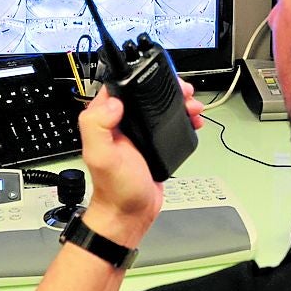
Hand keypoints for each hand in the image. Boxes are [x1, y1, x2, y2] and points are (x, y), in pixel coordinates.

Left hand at [76, 80, 204, 245]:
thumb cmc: (115, 189)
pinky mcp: (154, 143)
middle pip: (145, 94)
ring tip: (192, 104)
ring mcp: (139, 133)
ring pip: (160, 107)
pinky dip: (183, 118)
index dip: (138, 77)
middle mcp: (121, 123)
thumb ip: (98, 126)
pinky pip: (169, 123)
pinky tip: (192, 120)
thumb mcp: (101, 156)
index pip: (119, 87)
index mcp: (106, 120)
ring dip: (178, 102)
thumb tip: (113, 102)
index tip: (158, 75)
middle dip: (166, 88)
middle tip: (183, 90)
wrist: (130, 214)